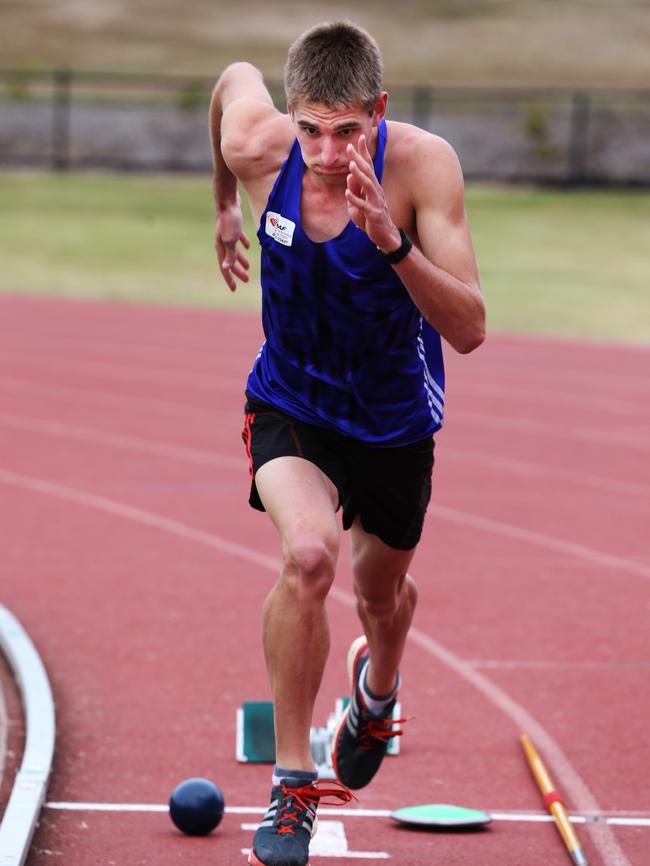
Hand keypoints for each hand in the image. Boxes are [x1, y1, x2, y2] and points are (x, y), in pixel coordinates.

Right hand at [215, 193, 250, 291]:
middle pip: (230, 261)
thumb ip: (229, 254)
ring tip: (248, 267)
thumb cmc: (229, 220)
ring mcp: (227, 234)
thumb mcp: (231, 240)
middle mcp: (222, 242)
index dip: (229, 279)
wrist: (227, 200)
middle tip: (246, 280)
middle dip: (237, 272)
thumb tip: (226, 268)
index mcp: (221, 248)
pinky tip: (248, 247)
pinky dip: (243, 244)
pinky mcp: (233, 226)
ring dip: (241, 260)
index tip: (234, 289)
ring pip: (234, 251)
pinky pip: (238, 238)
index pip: (225, 268)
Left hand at [345, 135, 400, 252]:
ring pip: (367, 185)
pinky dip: (355, 199)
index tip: (360, 137)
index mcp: (373, 186)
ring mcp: (375, 202)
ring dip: (359, 175)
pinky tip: (347, 193)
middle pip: (367, 172)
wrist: (386, 235)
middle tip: (349, 146)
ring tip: (351, 165)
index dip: (364, 152)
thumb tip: (349, 177)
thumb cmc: (372, 217)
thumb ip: (355, 190)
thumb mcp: (360, 202)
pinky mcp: (373, 214)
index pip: (368, 166)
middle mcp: (375, 191)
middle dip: (359, 158)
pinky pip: (363, 206)